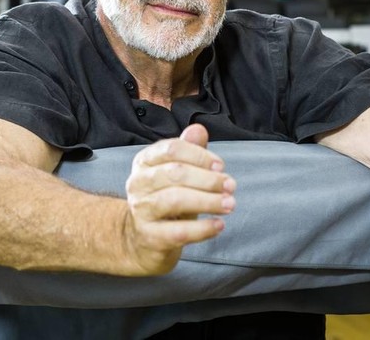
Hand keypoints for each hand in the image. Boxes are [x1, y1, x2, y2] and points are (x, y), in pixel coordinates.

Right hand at [123, 124, 235, 274]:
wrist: (141, 239)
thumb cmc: (166, 200)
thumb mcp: (178, 174)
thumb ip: (190, 152)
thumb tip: (199, 129)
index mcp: (145, 161)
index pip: (171, 149)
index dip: (200, 155)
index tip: (221, 166)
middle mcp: (138, 183)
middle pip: (174, 173)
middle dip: (208, 179)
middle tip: (231, 186)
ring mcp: (141, 210)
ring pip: (174, 200)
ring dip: (207, 201)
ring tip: (230, 204)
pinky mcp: (149, 237)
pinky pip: (177, 231)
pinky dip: (202, 228)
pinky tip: (219, 225)